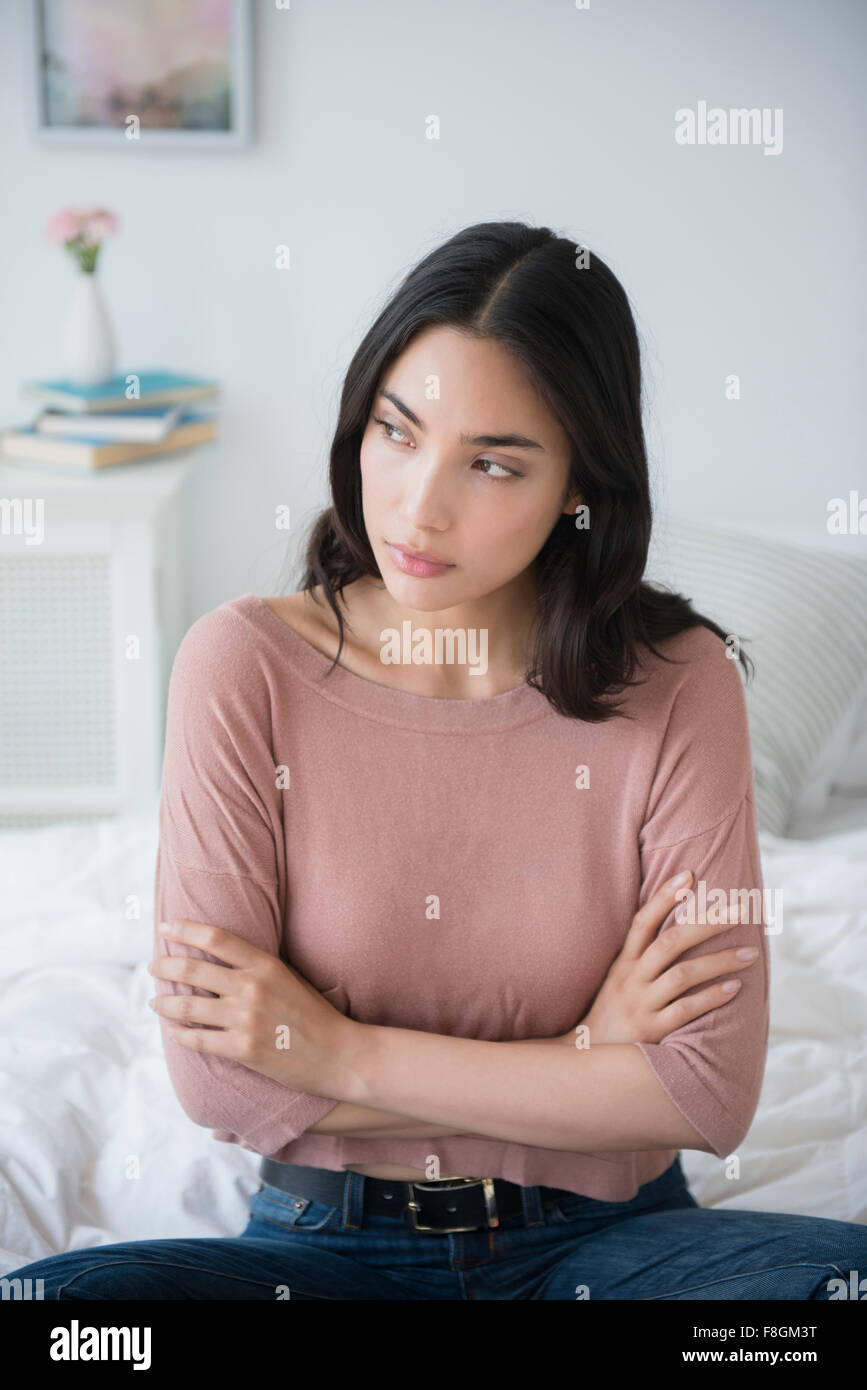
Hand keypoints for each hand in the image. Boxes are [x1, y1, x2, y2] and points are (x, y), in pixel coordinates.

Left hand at [148, 920, 357, 1093]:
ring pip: (187, 1006)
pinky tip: (176, 1032)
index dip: (185, 930)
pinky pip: (197, 1039)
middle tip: (154, 966)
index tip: (165, 927)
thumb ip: (256, 968)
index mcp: (265, 965)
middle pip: (193, 969)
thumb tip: (218, 959)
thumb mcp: (289, 978)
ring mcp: (246, 1020)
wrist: (338, 1054)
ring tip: (155, 1002)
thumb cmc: (314, 1014)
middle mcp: (252, 988)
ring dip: (164, 1003)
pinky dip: (180, 1034)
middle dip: (164, 966)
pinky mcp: (243, 1050)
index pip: (216, 939)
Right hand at [561, 871, 760, 1046]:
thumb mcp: (618, 980)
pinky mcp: (651, 1031)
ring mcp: (641, 1004)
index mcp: (623, 963)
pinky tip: (735, 988)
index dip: (664, 897)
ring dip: (720, 961)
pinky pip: (685, 1010)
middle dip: (708, 922)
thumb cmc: (612, 1014)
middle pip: (671, 942)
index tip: (689, 875)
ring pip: (683, 975)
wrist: (586, 1060)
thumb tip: (678, 931)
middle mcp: (631, 979)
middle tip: (740, 909)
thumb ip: (642, 958)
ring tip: (751, 954)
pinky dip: (711, 997)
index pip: (643, 921)